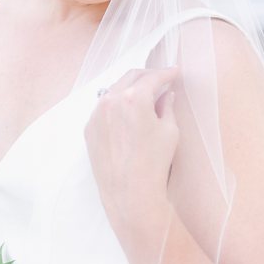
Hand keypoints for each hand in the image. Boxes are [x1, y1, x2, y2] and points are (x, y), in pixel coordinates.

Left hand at [85, 65, 182, 226]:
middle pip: (130, 77)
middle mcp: (110, 101)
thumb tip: (166, 94)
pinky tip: (126, 111)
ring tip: (144, 93)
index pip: (152, 77)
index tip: (174, 72)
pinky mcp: (89, 128)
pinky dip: (116, 104)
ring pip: (113, 90)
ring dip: (129, 88)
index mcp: (133, 98)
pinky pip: (103, 107)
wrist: (129, 191)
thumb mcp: (169, 131)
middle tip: (161, 79)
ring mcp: (96, 114)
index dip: (166, 73)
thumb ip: (167, 107)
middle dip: (147, 75)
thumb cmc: (153, 162)